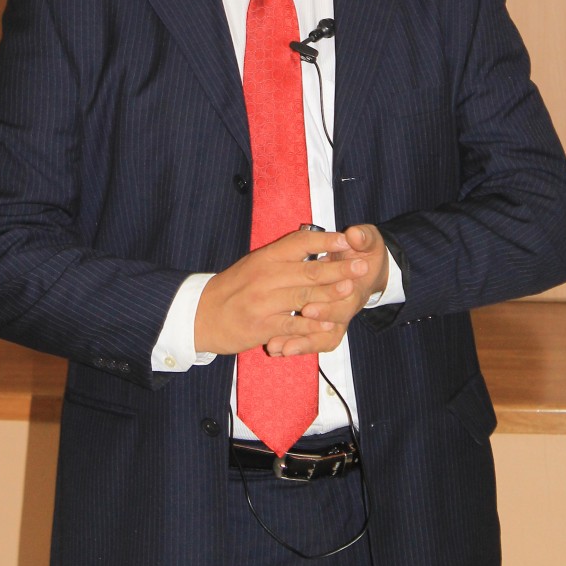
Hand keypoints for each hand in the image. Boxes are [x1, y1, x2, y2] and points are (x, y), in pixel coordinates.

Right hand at [194, 229, 370, 355]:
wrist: (202, 315)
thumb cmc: (233, 288)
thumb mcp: (254, 265)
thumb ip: (281, 258)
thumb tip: (313, 246)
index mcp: (266, 257)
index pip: (299, 242)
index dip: (325, 241)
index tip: (347, 240)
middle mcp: (266, 275)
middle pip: (308, 269)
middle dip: (339, 268)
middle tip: (363, 266)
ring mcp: (264, 301)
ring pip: (303, 295)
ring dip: (330, 294)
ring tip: (351, 291)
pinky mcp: (263, 325)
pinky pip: (293, 323)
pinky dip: (312, 324)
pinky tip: (329, 324)